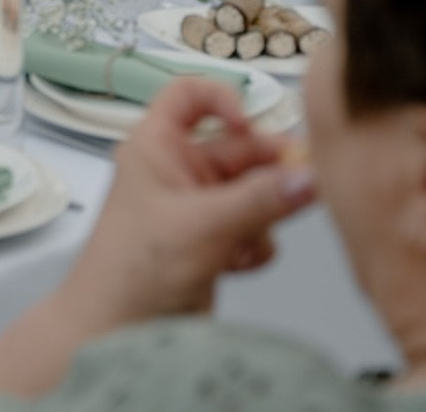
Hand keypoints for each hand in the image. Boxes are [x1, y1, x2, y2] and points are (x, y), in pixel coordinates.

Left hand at [55, 78, 314, 329]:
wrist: (114, 332)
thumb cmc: (132, 270)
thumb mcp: (202, 226)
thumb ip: (261, 201)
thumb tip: (310, 177)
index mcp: (156, 146)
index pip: (188, 94)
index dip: (224, 98)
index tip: (252, 124)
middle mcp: (176, 171)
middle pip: (239, 149)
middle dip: (268, 172)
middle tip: (304, 185)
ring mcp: (195, 208)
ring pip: (253, 193)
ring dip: (260, 217)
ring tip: (245, 241)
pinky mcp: (211, 242)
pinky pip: (253, 229)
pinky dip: (253, 245)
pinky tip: (237, 264)